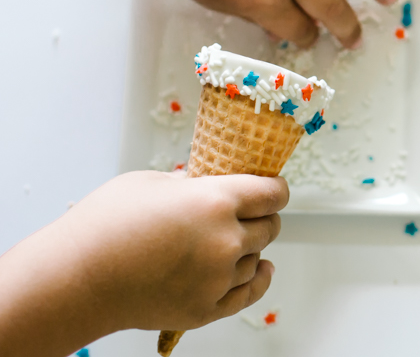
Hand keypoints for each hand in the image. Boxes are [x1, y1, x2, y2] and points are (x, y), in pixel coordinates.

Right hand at [0, 171, 288, 356]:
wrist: (73, 280)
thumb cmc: (103, 226)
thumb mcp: (150, 182)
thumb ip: (189, 183)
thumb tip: (206, 183)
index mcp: (216, 200)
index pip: (273, 193)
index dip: (275, 190)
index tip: (271, 189)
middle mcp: (225, 239)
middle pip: (270, 226)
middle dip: (262, 217)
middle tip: (248, 214)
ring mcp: (218, 278)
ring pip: (257, 259)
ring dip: (249, 249)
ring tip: (225, 243)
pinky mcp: (205, 309)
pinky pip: (249, 293)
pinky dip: (257, 279)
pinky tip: (259, 269)